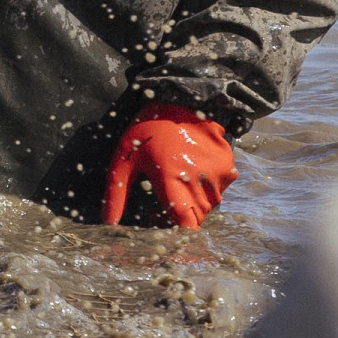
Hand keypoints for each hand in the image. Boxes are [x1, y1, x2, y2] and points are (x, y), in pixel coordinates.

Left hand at [102, 102, 236, 228]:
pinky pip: (221, 188)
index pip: (185, 223)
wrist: (178, 101)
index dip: (181, 235)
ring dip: (196, 202)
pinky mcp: (229, 165)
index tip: (172, 237)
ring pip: (210, 204)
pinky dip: (208, 186)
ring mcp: (218, 172)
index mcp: (171, 179)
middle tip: (169, 200)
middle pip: (197, 216)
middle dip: (183, 216)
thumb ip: (116, 193)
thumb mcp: (123, 160)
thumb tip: (109, 222)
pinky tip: (193, 169)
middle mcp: (199, 179)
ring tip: (180, 179)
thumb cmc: (144, 132)